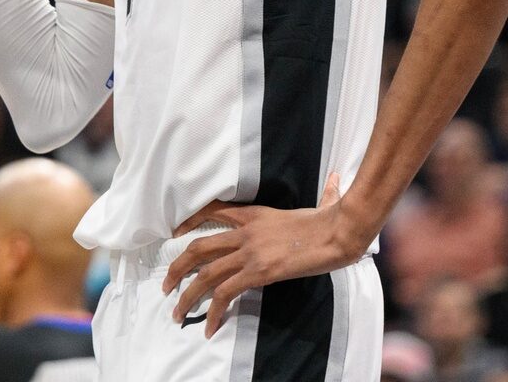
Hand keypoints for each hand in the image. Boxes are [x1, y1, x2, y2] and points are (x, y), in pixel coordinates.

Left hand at [161, 175, 368, 338]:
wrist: (340, 231)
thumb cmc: (335, 221)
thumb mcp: (322, 205)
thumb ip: (325, 196)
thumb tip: (336, 182)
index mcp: (255, 214)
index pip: (211, 212)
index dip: (188, 223)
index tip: (176, 234)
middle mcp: (246, 232)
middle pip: (198, 247)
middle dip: (177, 267)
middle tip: (166, 285)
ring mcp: (251, 252)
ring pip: (205, 274)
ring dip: (187, 295)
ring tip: (176, 312)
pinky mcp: (260, 272)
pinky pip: (227, 293)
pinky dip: (214, 311)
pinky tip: (209, 326)